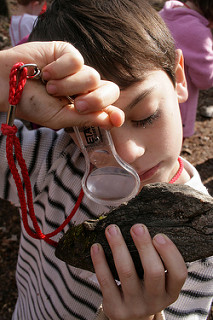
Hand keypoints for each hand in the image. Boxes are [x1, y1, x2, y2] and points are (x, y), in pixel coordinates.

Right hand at [0, 41, 122, 128]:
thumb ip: (88, 119)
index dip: (114, 112)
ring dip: (69, 85)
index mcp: (85, 104)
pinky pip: (77, 60)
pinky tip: (46, 72)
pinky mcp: (68, 52)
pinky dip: (60, 69)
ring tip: (50, 87)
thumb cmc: (33, 104)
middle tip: (77, 105)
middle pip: (110, 90)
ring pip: (93, 76)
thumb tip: (115, 121)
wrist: (8, 86)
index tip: (118, 119)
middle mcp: (85, 87)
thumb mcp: (61, 118)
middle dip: (95, 100)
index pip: (109, 106)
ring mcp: (78, 70)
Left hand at [91, 224, 186, 319]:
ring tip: (112, 229)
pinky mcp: (115, 307)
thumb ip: (158, 261)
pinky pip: (106, 281)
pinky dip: (100, 262)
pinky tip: (96, 247)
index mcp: (170, 292)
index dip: (170, 253)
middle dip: (144, 246)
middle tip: (137, 226)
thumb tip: (144, 227)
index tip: (159, 235)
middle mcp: (155, 300)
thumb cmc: (146, 290)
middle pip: (153, 272)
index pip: (179, 273)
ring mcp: (134, 305)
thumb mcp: (159, 282)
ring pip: (126, 272)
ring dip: (119, 247)